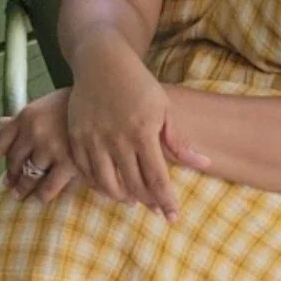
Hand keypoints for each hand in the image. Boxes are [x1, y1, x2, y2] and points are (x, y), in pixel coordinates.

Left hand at [0, 89, 79, 204]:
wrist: (103, 98)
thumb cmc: (74, 101)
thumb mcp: (45, 104)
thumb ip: (24, 117)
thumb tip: (1, 122)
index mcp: (26, 116)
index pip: (1, 138)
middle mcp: (33, 132)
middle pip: (14, 160)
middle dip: (10, 175)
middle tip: (8, 185)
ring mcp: (50, 148)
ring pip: (29, 175)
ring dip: (22, 187)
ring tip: (20, 195)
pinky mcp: (68, 163)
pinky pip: (49, 186)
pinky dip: (43, 194)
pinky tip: (40, 198)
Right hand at [67, 37, 208, 220]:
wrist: (101, 62)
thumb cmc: (138, 84)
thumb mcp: (164, 109)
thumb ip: (179, 140)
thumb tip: (204, 163)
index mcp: (142, 132)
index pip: (157, 178)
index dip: (166, 201)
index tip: (173, 217)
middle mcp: (116, 139)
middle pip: (133, 185)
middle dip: (148, 202)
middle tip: (156, 210)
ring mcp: (93, 139)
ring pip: (107, 183)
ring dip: (121, 197)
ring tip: (132, 200)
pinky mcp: (76, 137)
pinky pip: (85, 172)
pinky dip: (97, 185)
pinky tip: (109, 187)